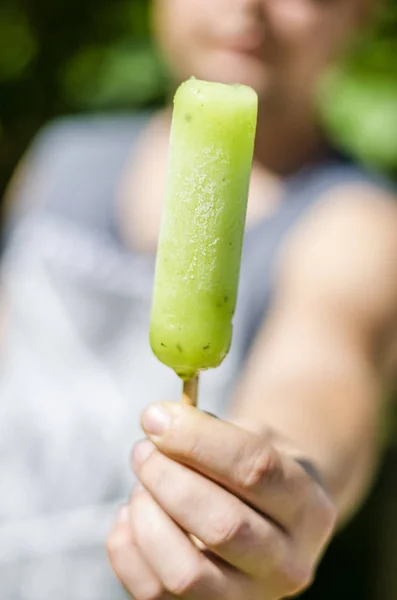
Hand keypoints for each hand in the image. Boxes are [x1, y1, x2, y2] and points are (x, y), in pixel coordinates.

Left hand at [107, 403, 335, 598]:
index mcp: (308, 506)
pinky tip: (133, 515)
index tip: (156, 417)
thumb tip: (158, 421)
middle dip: (167, 479)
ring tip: (142, 486)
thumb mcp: (255, 436)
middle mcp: (288, 563)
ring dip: (147, 518)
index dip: (197, 439)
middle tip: (143, 450)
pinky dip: (127, 550)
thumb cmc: (256, 468)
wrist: (271, 517)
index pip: (255, 470)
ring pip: (185, 574)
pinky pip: (151, 594)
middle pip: (222, 526)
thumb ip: (212, 429)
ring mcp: (249, 598)